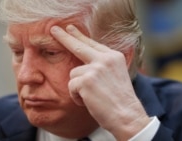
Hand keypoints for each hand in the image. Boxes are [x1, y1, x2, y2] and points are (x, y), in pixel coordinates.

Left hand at [50, 25, 149, 139]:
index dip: (80, 36)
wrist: (127, 116)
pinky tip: (88, 101)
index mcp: (114, 57)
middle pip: (78, 46)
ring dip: (78, 87)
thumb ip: (101, 66)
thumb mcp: (115, 76)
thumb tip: (84, 63)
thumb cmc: (120, 100)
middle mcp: (105, 59)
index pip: (93, 43)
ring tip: (92, 96)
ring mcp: (95, 68)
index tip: (70, 29)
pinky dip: (76, 96)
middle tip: (54, 29)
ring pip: (73, 74)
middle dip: (64, 37)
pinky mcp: (86, 80)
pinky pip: (71, 86)